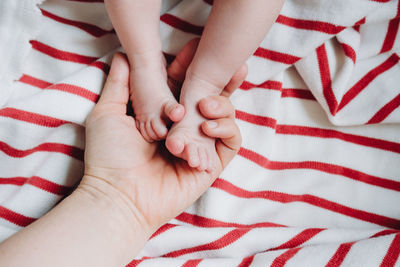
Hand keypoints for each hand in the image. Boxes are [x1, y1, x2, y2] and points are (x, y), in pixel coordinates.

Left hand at [82, 39, 246, 234]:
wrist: (118, 196)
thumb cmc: (109, 157)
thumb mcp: (108, 113)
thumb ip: (118, 83)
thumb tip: (121, 55)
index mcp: (164, 115)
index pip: (186, 85)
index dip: (193, 66)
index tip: (197, 47)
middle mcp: (185, 128)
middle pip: (212, 97)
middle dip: (223, 79)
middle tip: (230, 63)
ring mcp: (200, 145)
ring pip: (226, 116)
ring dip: (221, 105)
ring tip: (203, 105)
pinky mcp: (211, 164)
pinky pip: (232, 142)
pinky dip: (227, 129)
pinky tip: (208, 126)